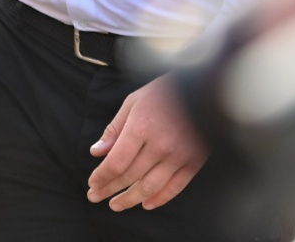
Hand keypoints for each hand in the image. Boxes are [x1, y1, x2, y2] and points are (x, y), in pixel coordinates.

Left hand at [87, 75, 206, 210]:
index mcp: (141, 127)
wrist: (203, 89)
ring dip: (131, 199)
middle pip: (130, 176)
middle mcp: (159, 145)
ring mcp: (178, 156)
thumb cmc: (164, 92)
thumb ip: (114, 129)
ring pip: (150, 187)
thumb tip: (97, 152)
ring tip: (116, 205)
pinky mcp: (194, 162)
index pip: (116, 162)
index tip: (92, 184)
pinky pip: (175, 187)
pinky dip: (160, 199)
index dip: (102, 176)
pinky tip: (146, 204)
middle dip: (109, 189)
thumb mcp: (133, 102)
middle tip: (95, 197)